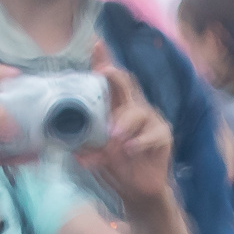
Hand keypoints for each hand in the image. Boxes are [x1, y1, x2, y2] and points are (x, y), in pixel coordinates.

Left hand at [79, 43, 177, 208]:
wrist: (137, 191)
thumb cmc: (115, 166)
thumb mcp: (94, 153)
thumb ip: (85, 145)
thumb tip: (70, 147)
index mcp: (115, 107)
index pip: (109, 80)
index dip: (103, 59)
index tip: (95, 43)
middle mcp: (133, 107)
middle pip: (126, 83)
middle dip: (115, 75)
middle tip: (105, 72)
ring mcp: (150, 119)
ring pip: (137, 111)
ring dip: (123, 123)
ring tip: (113, 137)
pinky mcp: (163, 135)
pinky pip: (152, 133)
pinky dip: (139, 141)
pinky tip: (129, 149)